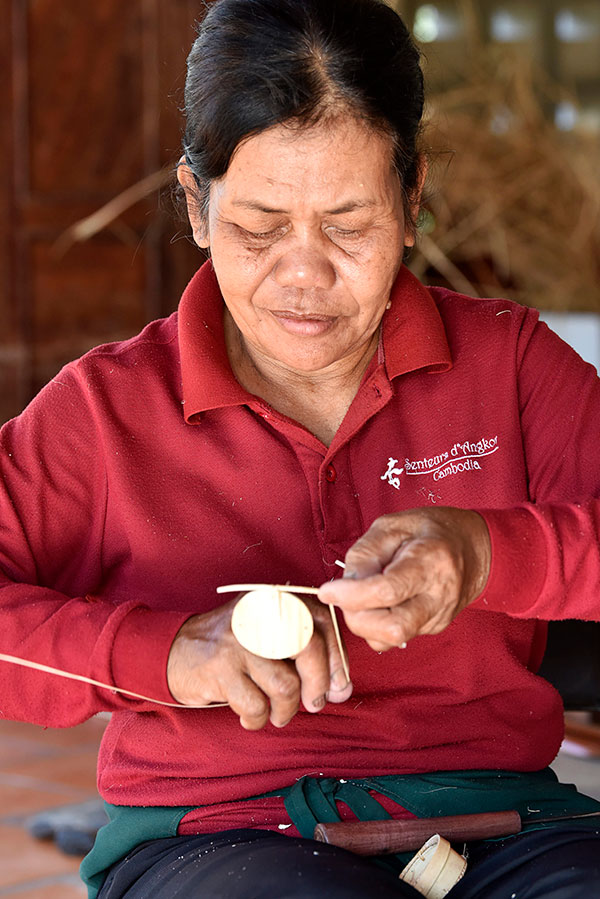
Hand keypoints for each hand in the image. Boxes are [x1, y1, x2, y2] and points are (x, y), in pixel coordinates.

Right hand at [167, 595, 351, 729]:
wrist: (174, 650)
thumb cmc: (232, 649)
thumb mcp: (267, 634)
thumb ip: (304, 655)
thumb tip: (342, 689)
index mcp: (275, 601)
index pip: (322, 621)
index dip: (336, 657)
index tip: (338, 685)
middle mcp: (259, 614)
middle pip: (309, 649)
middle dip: (318, 685)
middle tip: (313, 703)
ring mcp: (239, 641)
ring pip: (285, 685)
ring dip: (286, 709)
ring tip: (278, 714)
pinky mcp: (220, 668)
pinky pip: (255, 705)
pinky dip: (257, 719)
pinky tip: (251, 717)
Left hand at [318, 508, 490, 650]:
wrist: (472, 548)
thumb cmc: (429, 531)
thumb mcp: (392, 525)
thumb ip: (366, 554)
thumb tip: (344, 586)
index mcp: (430, 561)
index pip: (387, 591)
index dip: (351, 596)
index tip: (327, 591)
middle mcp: (439, 595)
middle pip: (391, 628)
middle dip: (356, 617)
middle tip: (344, 595)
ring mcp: (439, 616)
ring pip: (391, 640)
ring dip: (365, 624)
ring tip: (363, 597)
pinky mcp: (434, 628)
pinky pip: (395, 638)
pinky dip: (377, 626)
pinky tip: (381, 604)